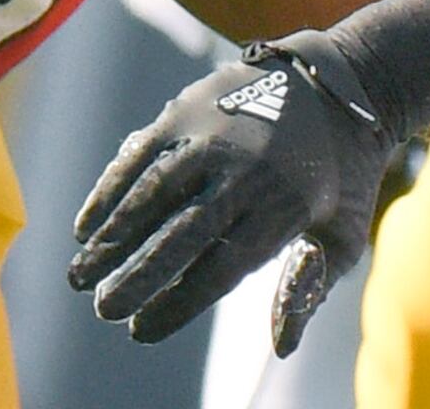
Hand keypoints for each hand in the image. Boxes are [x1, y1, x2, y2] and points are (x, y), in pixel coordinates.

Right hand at [68, 34, 404, 350]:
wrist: (345, 81)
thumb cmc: (342, 172)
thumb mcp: (348, 229)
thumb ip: (312, 286)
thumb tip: (283, 347)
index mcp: (286, 207)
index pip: (223, 268)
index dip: (178, 303)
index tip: (142, 331)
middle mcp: (248, 170)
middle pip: (184, 233)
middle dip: (138, 276)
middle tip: (103, 309)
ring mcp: (216, 136)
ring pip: (153, 193)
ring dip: (112, 237)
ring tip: (81, 277)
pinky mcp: (190, 109)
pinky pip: (140, 156)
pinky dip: (109, 192)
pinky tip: (86, 228)